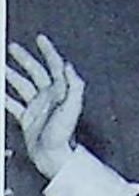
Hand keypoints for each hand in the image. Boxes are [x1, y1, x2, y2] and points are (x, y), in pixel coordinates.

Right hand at [5, 34, 84, 179]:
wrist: (54, 156)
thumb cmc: (64, 134)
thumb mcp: (72, 107)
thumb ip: (74, 85)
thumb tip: (68, 65)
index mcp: (61, 90)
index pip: (54, 65)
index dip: (48, 51)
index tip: (40, 39)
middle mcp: (50, 96)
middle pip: (35, 71)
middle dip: (25, 58)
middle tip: (12, 48)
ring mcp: (38, 106)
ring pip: (22, 85)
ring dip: (12, 75)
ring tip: (1, 66)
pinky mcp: (29, 118)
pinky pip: (14, 104)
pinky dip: (5, 97)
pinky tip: (0, 92)